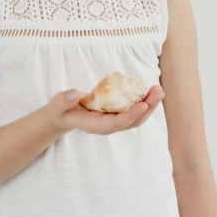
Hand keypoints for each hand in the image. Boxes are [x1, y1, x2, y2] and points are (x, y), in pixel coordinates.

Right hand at [45, 84, 164, 135]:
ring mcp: (113, 121)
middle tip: (158, 92)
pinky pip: (132, 110)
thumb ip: (63, 100)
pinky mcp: (115, 114)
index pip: (116, 123)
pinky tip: (148, 90)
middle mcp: (108, 126)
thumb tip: (75, 94)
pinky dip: (142, 101)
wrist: (64, 116)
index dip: (131, 115)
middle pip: (132, 121)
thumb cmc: (61, 109)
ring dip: (149, 105)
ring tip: (158, 90)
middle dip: (147, 108)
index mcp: (95, 126)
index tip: (143, 105)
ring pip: (136, 117)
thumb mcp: (58, 105)